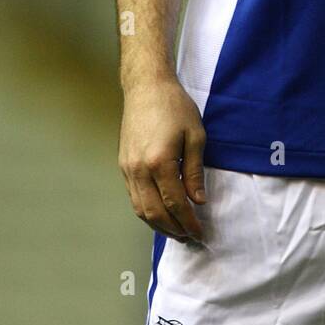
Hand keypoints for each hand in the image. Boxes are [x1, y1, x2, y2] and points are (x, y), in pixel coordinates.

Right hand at [119, 72, 207, 242]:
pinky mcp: (123, 165)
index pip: (175, 203)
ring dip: (159, 225)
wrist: (146, 87)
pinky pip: (134, 197)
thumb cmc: (175, 107)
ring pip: (141, 209)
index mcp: (160, 162)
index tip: (200, 232)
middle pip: (155, 212)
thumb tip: (198, 201)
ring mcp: (128, 169)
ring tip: (177, 231)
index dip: (189, 221)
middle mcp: (139, 170)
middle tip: (190, 237)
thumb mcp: (195, 135)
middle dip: (174, 229)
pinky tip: (161, 213)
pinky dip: (147, 211)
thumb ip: (195, 171)